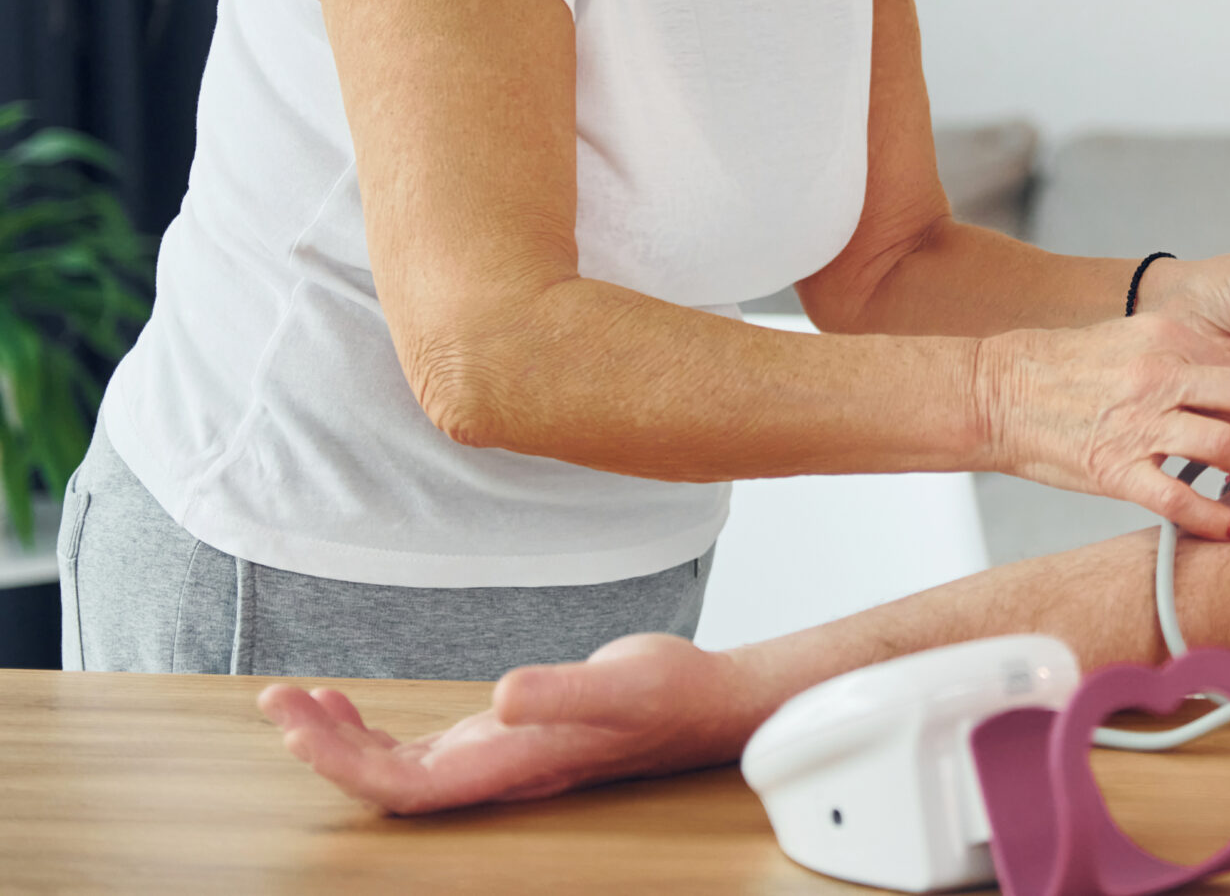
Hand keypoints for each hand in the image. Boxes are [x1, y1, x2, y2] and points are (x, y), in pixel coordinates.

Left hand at [258, 633, 760, 814]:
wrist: (709, 704)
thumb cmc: (671, 694)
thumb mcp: (622, 683)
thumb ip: (562, 692)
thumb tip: (502, 696)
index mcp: (510, 765)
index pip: (404, 786)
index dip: (344, 764)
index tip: (301, 724)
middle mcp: (493, 772)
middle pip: (385, 784)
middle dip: (323, 749)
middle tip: (279, 701)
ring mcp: (495, 760)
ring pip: (395, 771)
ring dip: (340, 743)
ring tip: (299, 703)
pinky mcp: (502, 739)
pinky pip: (419, 752)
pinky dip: (374, 733)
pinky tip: (352, 709)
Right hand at [974, 313, 1229, 539]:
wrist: (1000, 393)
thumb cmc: (1064, 371)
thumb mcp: (1129, 342)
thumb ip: (1179, 359)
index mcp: (1165, 339)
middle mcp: (1157, 376)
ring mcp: (1137, 424)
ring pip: (1223, 447)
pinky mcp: (1115, 469)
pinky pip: (1179, 497)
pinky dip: (1214, 517)